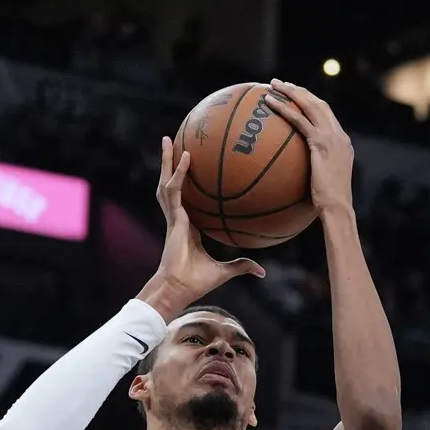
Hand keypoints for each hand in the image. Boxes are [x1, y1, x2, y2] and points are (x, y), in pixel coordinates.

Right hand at [150, 137, 264, 312]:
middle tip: (174, 143)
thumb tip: (262, 271)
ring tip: (168, 140)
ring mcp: (173, 216)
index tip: (193, 169)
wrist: (179, 288)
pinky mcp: (173, 218)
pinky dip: (179, 173)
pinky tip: (186, 156)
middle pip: (172, 185)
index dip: (188, 184)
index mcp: (188, 226)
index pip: (188, 199)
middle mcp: (179, 217)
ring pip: (167, 182)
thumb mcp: (224, 271)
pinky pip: (175, 190)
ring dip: (167, 160)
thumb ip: (241, 266)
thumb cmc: (196, 283)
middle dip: (170, 165)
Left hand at [265, 79, 353, 215]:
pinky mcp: (321, 143)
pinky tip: (270, 103)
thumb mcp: (324, 186)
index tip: (297, 98)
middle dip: (300, 91)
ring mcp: (331, 137)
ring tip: (273, 85)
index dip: (311, 103)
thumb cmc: (329, 206)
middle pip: (319, 104)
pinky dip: (284, 109)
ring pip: (310, 105)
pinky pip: (299, 120)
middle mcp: (339, 135)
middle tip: (282, 84)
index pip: (327, 116)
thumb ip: (316, 175)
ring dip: (291, 92)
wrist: (338, 207)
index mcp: (342, 143)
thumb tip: (297, 181)